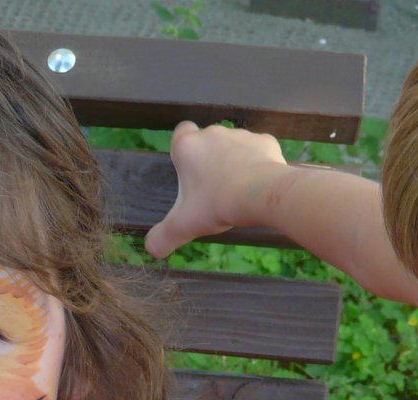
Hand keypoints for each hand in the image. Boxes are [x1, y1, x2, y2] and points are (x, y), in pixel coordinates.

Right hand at [144, 121, 288, 258]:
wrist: (263, 195)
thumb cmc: (216, 204)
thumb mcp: (183, 226)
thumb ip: (162, 237)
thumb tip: (151, 249)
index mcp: (188, 147)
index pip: (180, 132)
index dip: (183, 149)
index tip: (188, 170)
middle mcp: (213, 133)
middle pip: (207, 141)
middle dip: (209, 159)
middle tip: (211, 189)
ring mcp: (241, 135)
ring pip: (233, 145)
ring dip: (233, 161)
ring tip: (237, 189)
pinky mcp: (266, 141)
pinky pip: (258, 150)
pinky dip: (257, 163)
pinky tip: (258, 183)